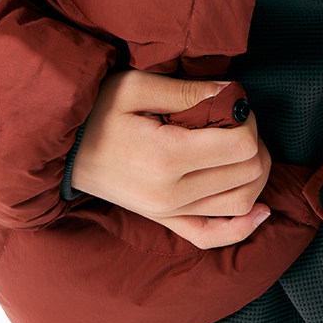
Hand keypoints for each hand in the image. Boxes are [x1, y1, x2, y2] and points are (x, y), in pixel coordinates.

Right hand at [72, 69, 272, 247]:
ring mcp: (168, 212)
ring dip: (256, 173)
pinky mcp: (164, 220)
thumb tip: (234, 95)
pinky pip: (212, 235)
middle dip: (255, 141)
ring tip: (244, 147)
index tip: (233, 104)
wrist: (60, 149)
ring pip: (241, 202)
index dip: (249, 120)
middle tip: (236, 119)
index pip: (242, 146)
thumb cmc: (96, 111)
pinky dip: (242, 227)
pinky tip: (262, 211)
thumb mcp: (135, 86)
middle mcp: (172, 193)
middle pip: (248, 173)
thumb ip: (189, 91)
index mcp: (167, 157)